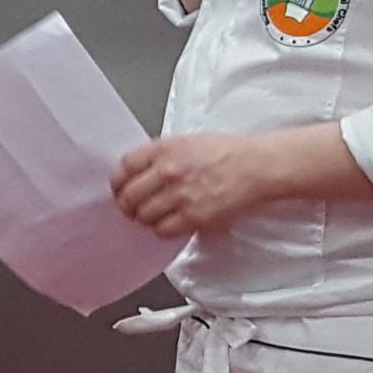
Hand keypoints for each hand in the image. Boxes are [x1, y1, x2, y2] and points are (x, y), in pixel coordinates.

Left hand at [111, 133, 290, 238]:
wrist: (256, 166)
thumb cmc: (227, 153)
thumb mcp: (187, 142)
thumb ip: (160, 156)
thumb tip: (138, 174)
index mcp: (164, 148)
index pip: (124, 167)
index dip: (117, 182)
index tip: (119, 189)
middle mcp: (168, 170)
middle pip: (129, 196)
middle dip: (127, 205)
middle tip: (132, 209)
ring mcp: (180, 195)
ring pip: (144, 216)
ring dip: (146, 219)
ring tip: (156, 216)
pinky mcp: (193, 216)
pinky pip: (163, 230)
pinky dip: (164, 230)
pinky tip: (172, 223)